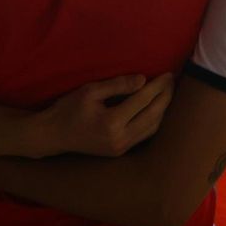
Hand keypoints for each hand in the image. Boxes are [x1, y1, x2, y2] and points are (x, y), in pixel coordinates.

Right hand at [42, 73, 174, 156]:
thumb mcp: (90, 91)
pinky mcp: (120, 152)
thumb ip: (117, 85)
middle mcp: (120, 138)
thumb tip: (143, 80)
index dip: (157, 86)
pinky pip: (144, 135)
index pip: (142, 100)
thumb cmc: (68, 109)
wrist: (53, 135)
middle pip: (153, 115)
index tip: (167, 74)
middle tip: (172, 80)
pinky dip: (154, 121)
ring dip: (162, 110)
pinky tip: (157, 109)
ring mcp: (121, 148)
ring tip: (167, 92)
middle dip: (165, 97)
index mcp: (112, 122)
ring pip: (152, 128)